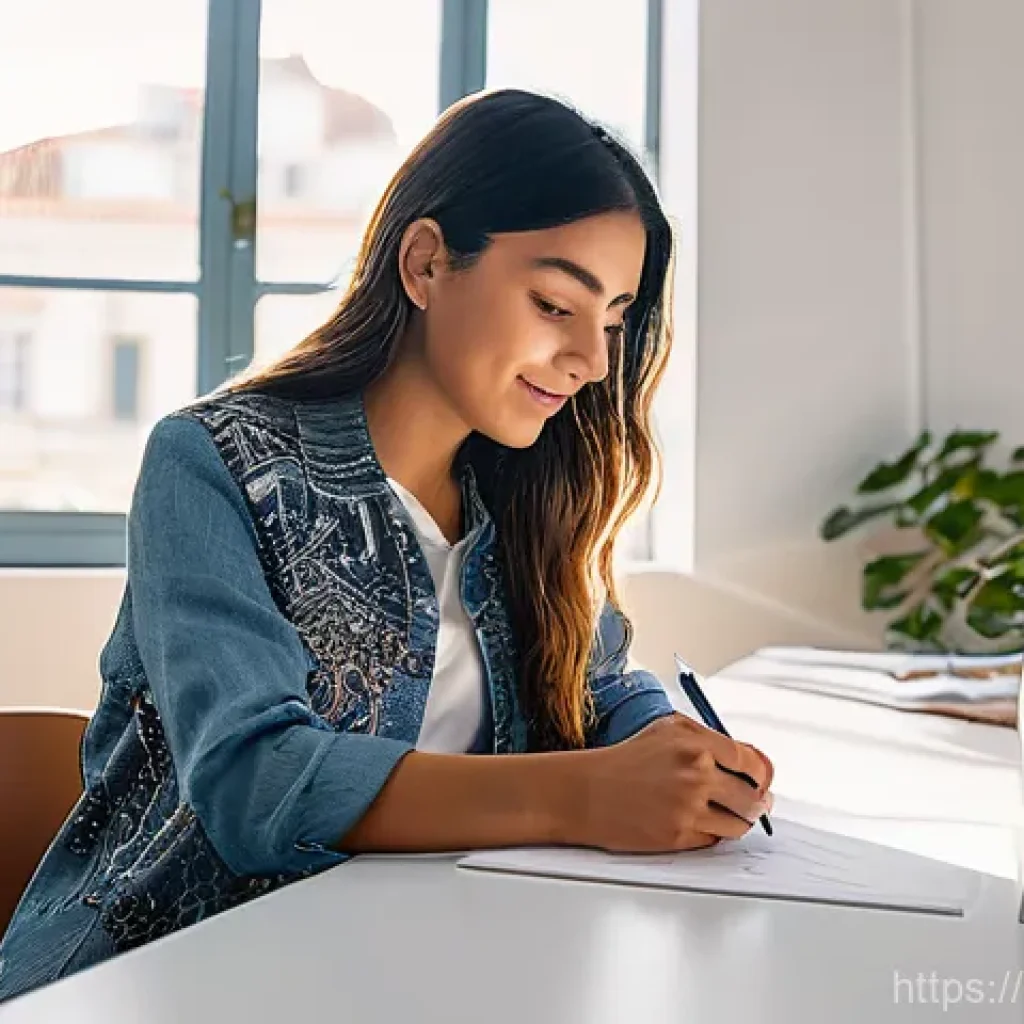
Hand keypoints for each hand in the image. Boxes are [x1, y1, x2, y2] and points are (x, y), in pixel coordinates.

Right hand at [569, 713, 774, 852]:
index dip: (762, 775)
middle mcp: (696, 774)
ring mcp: (689, 807)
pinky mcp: (679, 835)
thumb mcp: (667, 730)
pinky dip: (713, 833)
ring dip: (738, 821)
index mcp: (696, 744)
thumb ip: (708, 739)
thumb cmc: (624, 760)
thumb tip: (746, 758)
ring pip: (740, 824)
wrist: (587, 792)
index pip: (753, 763)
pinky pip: (715, 839)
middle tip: (753, 803)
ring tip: (725, 814)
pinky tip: (698, 822)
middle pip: (753, 797)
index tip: (760, 781)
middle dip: (756, 802)